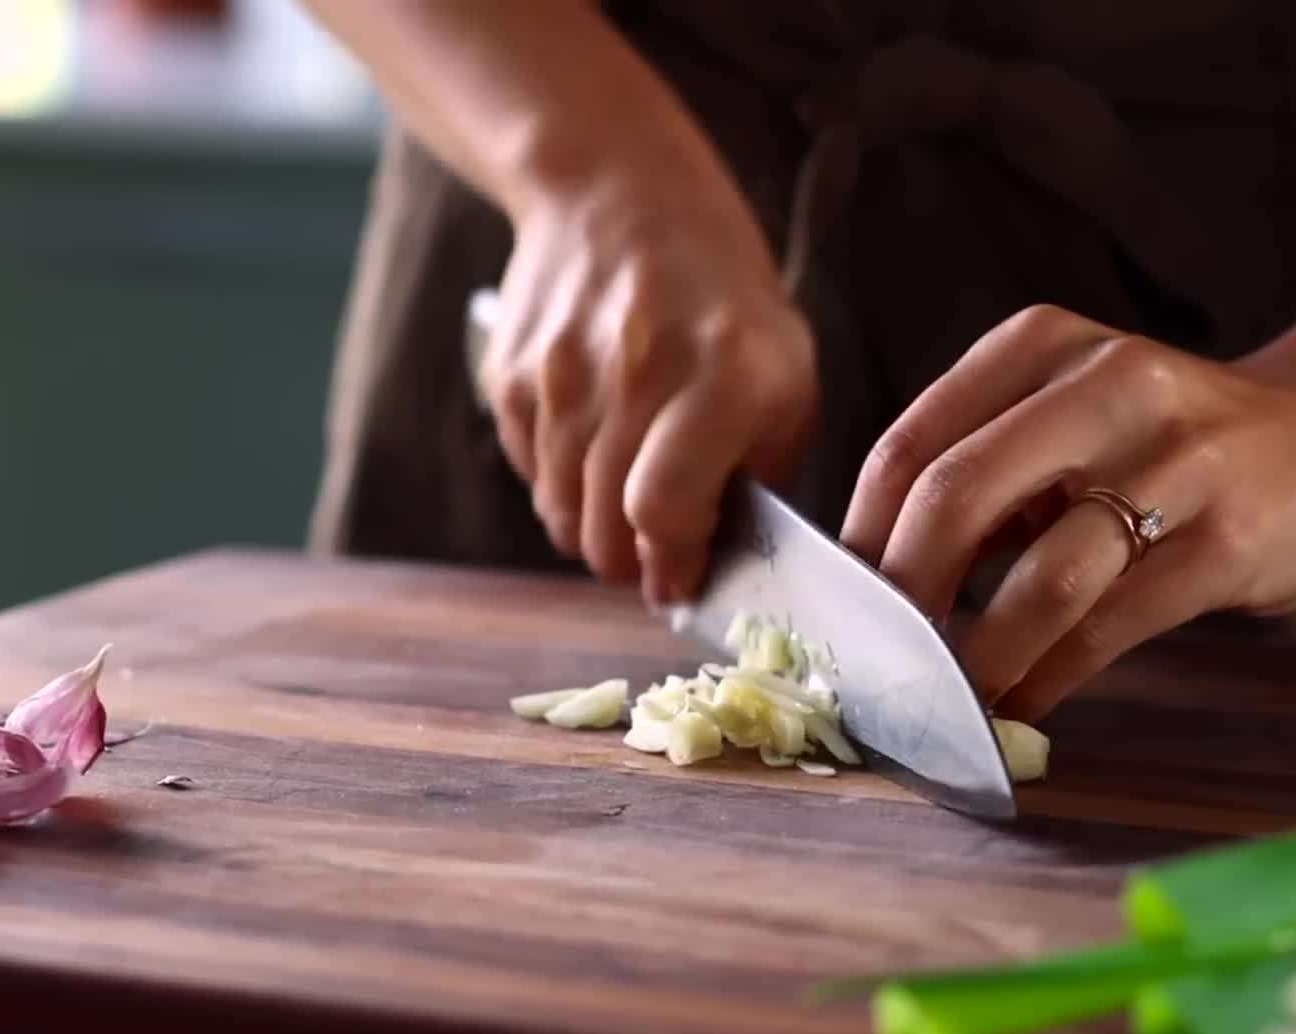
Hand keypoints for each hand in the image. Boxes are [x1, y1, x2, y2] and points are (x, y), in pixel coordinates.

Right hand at [482, 176, 816, 603]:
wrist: (619, 193)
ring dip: (595, 530)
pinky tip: (594, 449)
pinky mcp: (512, 374)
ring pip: (561, 514)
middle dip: (635, 563)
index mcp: (722, 376)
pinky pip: (531, 474)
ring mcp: (562, 373)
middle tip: (658, 552)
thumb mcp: (784, 375)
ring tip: (626, 502)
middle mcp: (636, 373)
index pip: (664, 514)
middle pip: (606, 530)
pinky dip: (561, 485)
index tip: (682, 578)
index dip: (673, 566)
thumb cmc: (721, 302)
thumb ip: (758, 474)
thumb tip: (707, 563)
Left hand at [840, 305, 1295, 721]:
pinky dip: (1050, 676)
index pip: (911, 446)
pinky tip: (1023, 704)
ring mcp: (1177, 458)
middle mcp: (1106, 384)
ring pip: (1040, 574)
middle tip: (880, 661)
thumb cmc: (1176, 441)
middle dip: (902, 598)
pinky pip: (1111, 623)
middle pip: (956, 498)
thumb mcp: (1072, 414)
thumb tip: (879, 581)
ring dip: (978, 654)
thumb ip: (986, 471)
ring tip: (947, 698)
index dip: (861, 542)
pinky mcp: (1230, 537)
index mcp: (1042, 345)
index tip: (840, 608)